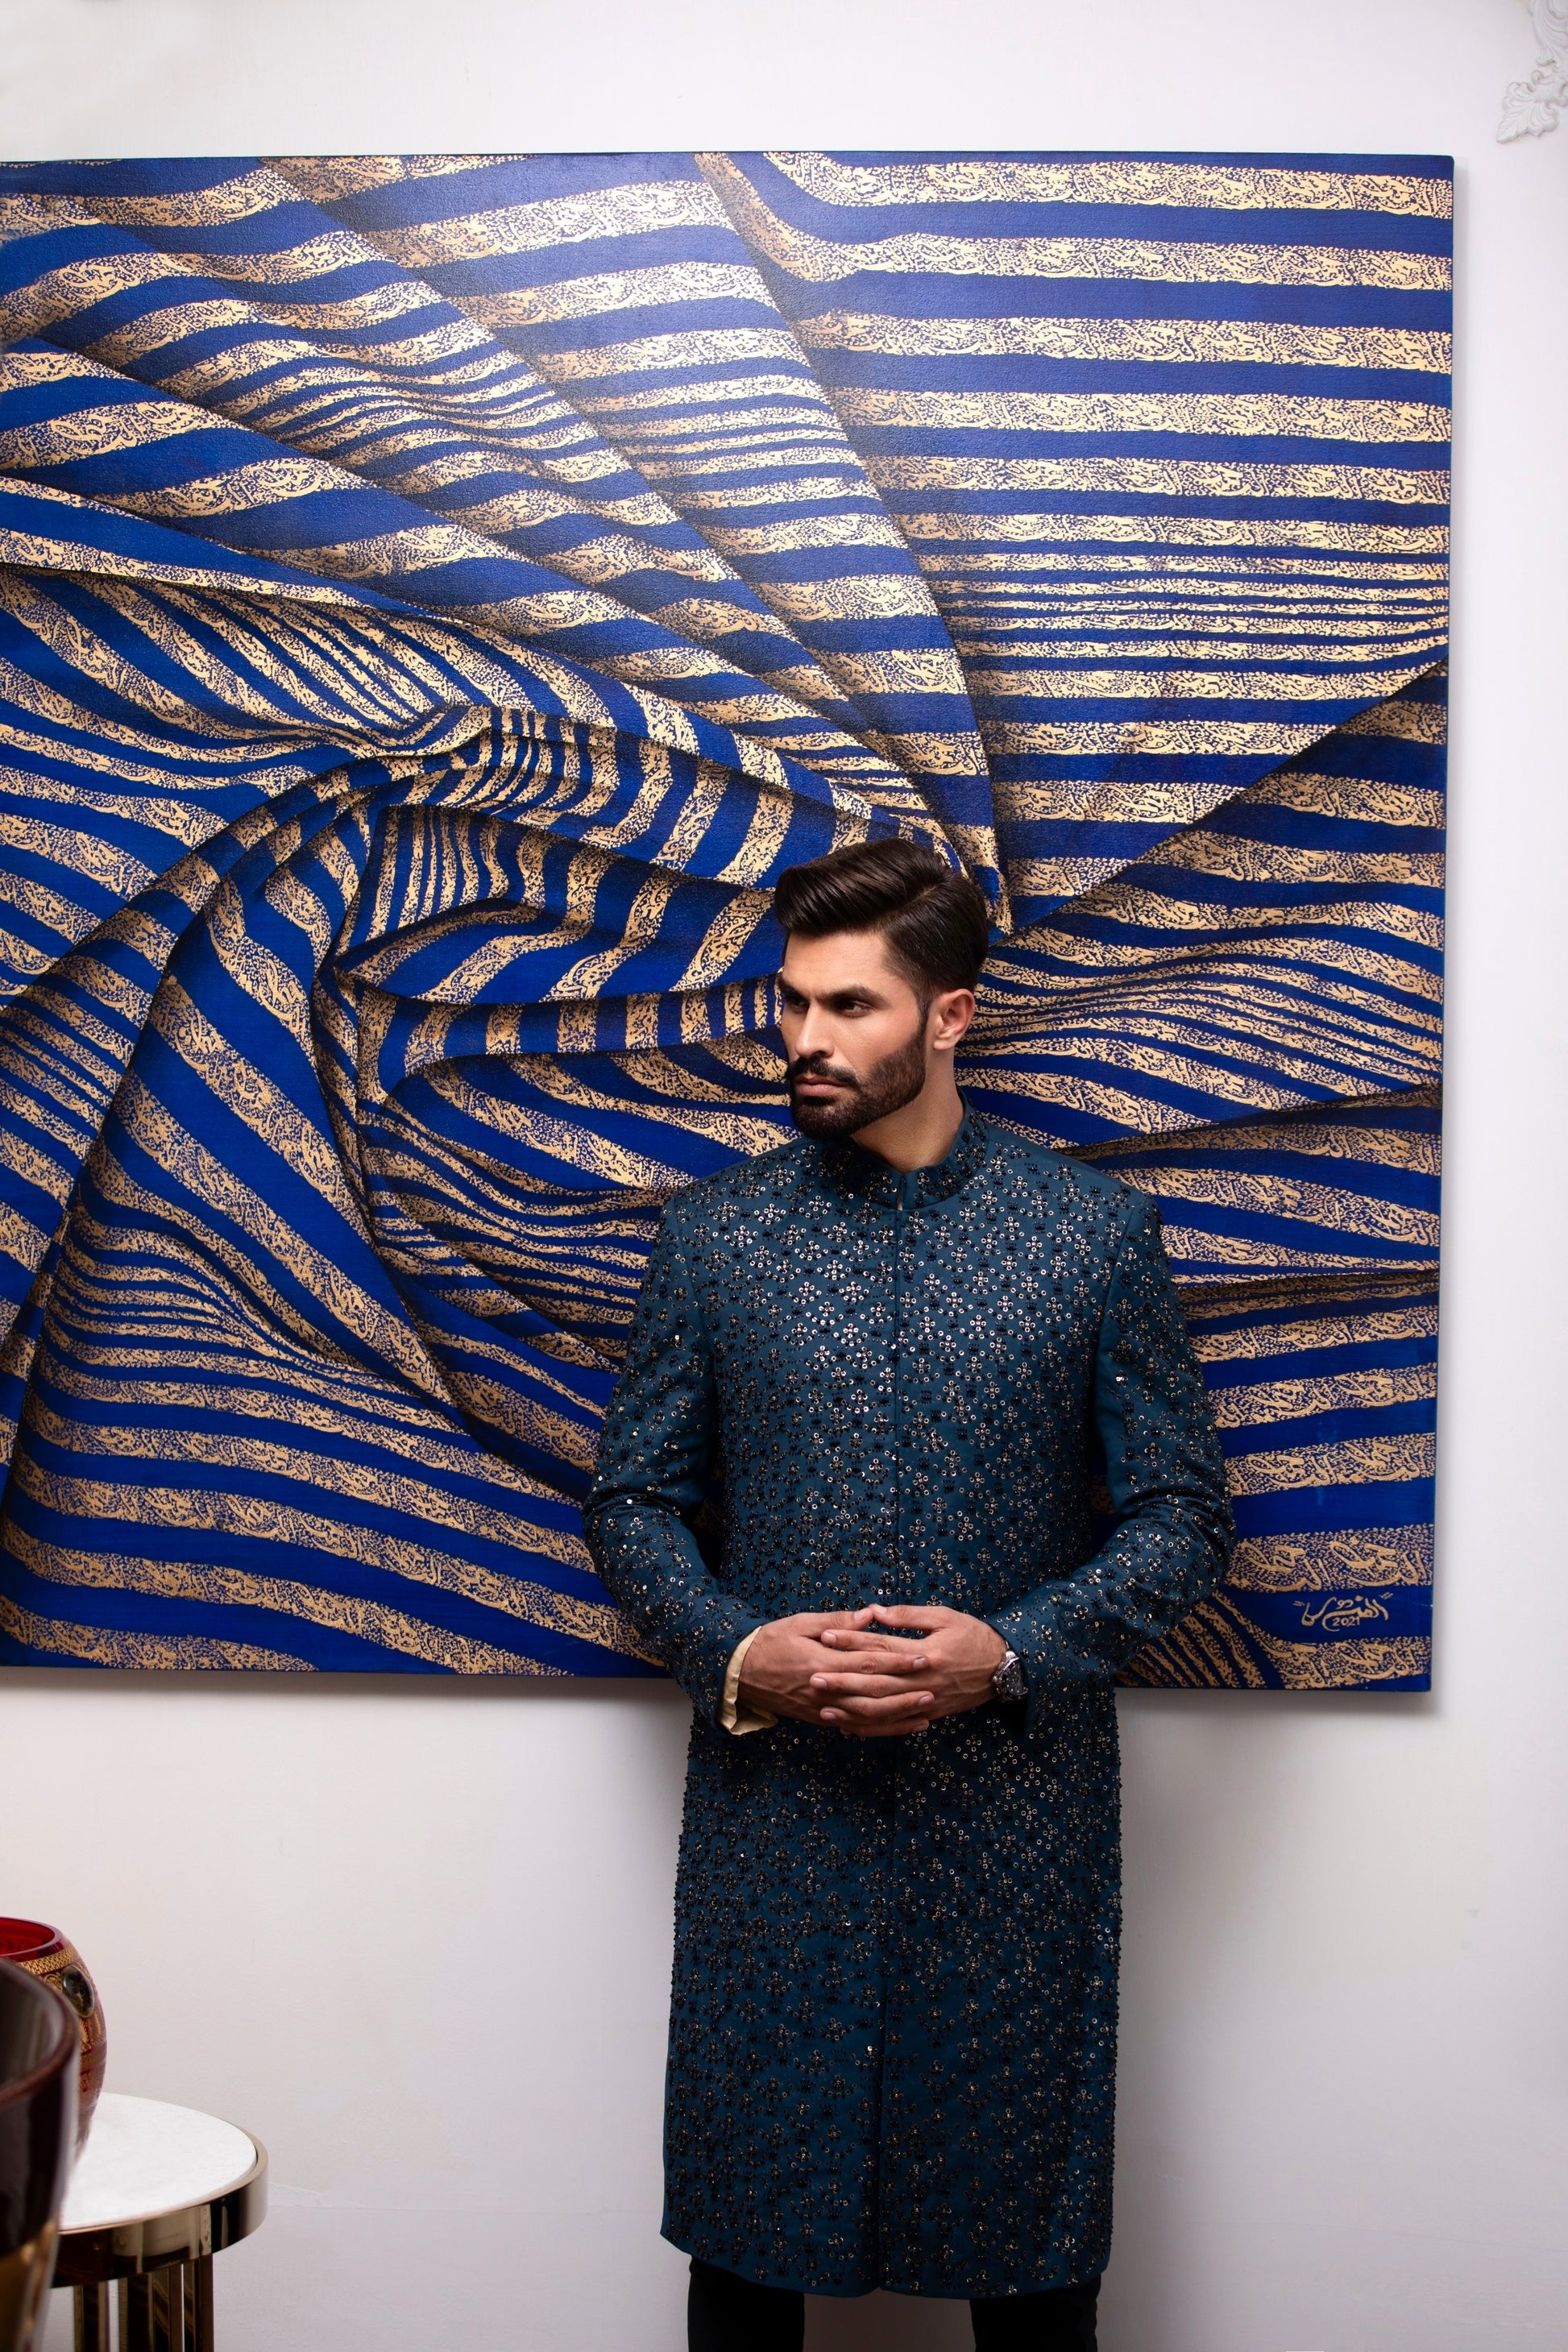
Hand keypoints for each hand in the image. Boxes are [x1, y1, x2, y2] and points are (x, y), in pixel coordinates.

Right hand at [738, 1609, 936, 1736]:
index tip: (923, 1657)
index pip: (868, 1662)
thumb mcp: (802, 1623)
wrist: (740, 1671)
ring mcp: (823, 1709)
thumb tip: (871, 1615)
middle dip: (906, 1690)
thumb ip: (838, 1621)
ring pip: (868, 1717)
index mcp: (823, 1661)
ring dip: (898, 1716)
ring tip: (926, 1712)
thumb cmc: (771, 1641)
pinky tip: (900, 1728)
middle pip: (873, 1693)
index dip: (898, 1661)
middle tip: (935, 1685)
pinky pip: (855, 1729)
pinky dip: (880, 1730)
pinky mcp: (820, 1720)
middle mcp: (826, 1690)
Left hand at [808, 1604, 1006, 1733]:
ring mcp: (925, 1701)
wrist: (1005, 1668)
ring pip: (882, 1709)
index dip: (851, 1641)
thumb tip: (874, 1611)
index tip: (825, 1636)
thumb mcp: (944, 1617)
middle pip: (875, 1681)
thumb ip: (907, 1616)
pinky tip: (849, 1726)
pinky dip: (871, 1728)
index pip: (880, 1647)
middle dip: (842, 1680)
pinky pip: (894, 1725)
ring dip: (851, 1708)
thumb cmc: (973, 1636)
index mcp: (924, 1653)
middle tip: (813, 1677)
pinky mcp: (928, 1714)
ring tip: (823, 1705)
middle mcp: (922, 1681)